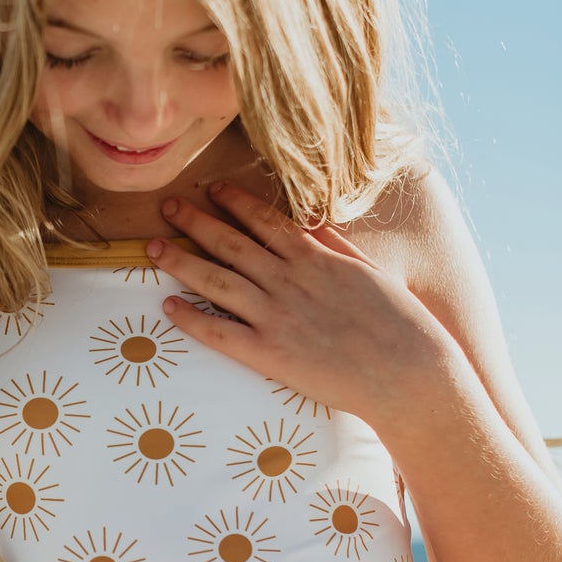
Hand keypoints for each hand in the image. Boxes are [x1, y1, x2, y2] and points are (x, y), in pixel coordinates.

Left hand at [148, 182, 453, 423]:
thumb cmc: (399, 325)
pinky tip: (166, 307)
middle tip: (166, 205)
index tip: (211, 189)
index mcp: (315, 258)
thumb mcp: (369, 273)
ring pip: (215, 281)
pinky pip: (219, 333)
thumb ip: (335, 246)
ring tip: (152, 248)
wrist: (409, 372)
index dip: (234, 202)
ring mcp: (275, 316)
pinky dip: (190, 319)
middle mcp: (288, 280)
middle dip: (194, 221)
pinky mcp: (269, 354)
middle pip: (230, 243)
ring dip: (180, 261)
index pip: (265, 221)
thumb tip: (311, 222)